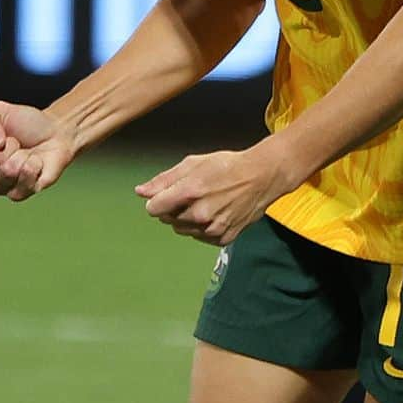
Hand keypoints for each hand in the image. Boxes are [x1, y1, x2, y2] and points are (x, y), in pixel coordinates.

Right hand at [0, 100, 77, 200]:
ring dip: (22, 156)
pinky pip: (22, 185)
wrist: (55, 133)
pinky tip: (36, 163)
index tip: (2, 133)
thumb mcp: (0, 111)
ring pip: (8, 172)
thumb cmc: (25, 123)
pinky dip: (33, 168)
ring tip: (27, 153)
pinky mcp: (21, 193)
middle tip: (17, 142)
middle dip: (10, 146)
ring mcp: (2, 185)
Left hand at [135, 143, 286, 245]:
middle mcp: (200, 214)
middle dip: (173, 208)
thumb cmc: (227, 166)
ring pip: (183, 230)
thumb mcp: (193, 164)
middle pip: (167, 220)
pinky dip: (202, 228)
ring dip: (186, 219)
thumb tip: (141, 192)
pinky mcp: (223, 238)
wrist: (261, 177)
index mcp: (189, 192)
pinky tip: (214, 212)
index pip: (153, 209)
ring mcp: (212, 229)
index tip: (168, 194)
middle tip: (192, 194)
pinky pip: (200, 237)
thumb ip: (164, 180)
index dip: (158, 201)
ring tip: (204, 202)